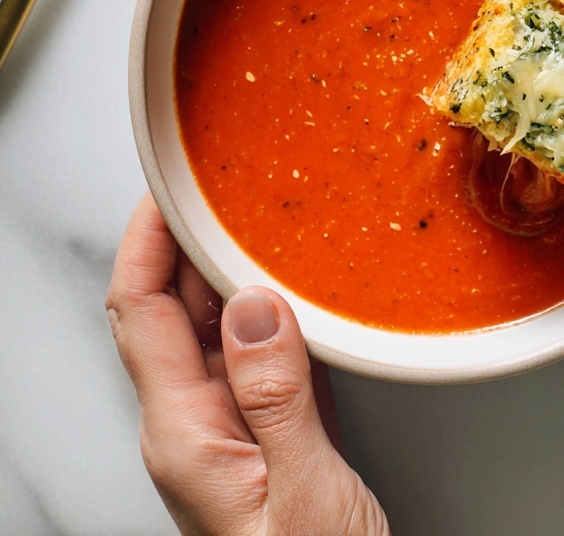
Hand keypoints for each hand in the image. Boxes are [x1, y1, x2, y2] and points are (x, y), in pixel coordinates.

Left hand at [106, 194, 390, 535]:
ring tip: (265, 222)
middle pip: (174, 310)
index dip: (146, 241)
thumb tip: (251, 305)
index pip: (141, 313)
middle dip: (192, 241)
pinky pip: (263, 354)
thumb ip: (276, 397)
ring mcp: (233, 431)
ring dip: (237, 271)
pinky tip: (302, 289)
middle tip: (227, 187)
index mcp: (184, 438)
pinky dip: (277, 310)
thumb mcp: (303, 495)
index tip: (169, 187)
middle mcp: (197, 428)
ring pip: (220, 328)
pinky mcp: (274, 436)